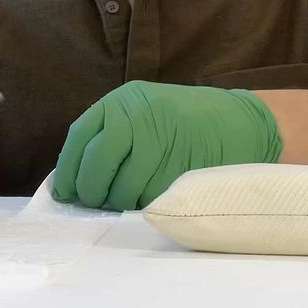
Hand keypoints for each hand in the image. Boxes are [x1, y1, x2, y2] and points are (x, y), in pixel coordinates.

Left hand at [52, 81, 282, 210]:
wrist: (241, 122)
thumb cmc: (185, 121)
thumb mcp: (145, 109)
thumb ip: (111, 133)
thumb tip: (74, 178)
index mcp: (124, 101)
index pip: (80, 136)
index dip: (68, 170)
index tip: (65, 193)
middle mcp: (138, 117)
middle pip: (96, 164)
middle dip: (91, 192)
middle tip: (95, 203)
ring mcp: (160, 142)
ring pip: (121, 187)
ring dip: (118, 203)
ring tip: (125, 201)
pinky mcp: (179, 168)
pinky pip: (149, 198)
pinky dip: (143, 206)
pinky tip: (148, 200)